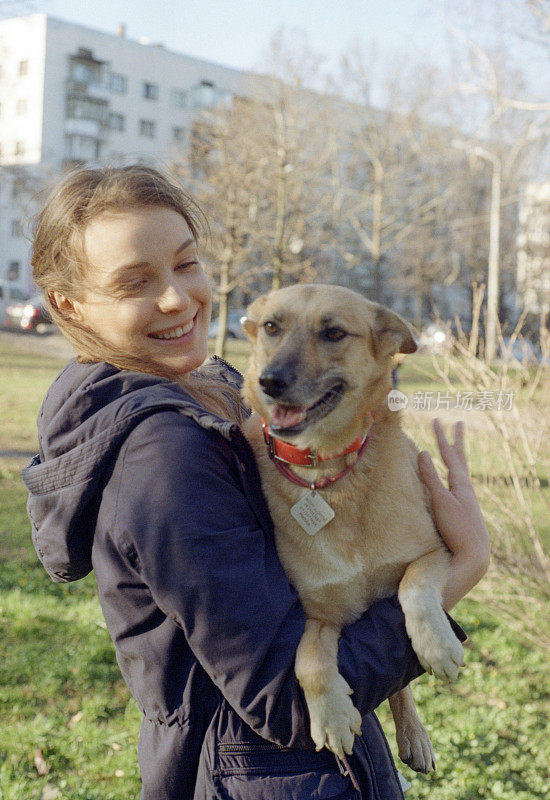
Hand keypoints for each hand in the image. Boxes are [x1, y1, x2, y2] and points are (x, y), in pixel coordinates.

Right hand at [418, 419, 489, 609]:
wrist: (473, 556)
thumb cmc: (458, 528)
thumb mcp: (441, 501)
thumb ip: (431, 478)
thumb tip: (423, 452)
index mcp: (461, 484)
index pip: (450, 455)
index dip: (442, 437)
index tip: (437, 421)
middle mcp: (466, 490)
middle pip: (460, 460)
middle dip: (455, 442)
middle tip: (458, 424)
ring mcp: (466, 502)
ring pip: (459, 473)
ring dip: (455, 460)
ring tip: (453, 452)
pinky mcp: (463, 514)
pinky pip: (456, 488)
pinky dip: (451, 479)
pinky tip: (451, 485)